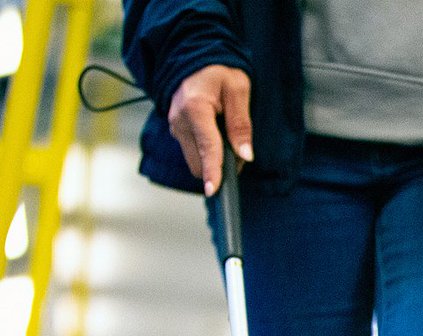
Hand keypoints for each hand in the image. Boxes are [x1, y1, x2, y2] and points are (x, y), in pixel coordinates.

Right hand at [167, 65, 252, 196]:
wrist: (194, 56)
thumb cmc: (219, 70)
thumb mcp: (238, 90)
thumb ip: (241, 124)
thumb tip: (245, 156)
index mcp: (195, 108)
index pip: (207, 147)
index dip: (212, 171)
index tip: (213, 190)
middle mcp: (180, 120)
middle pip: (199, 162)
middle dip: (220, 166)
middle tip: (238, 149)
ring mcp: (175, 126)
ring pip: (195, 161)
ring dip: (213, 161)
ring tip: (227, 138)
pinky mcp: (176, 130)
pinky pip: (192, 152)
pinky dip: (206, 153)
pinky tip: (216, 137)